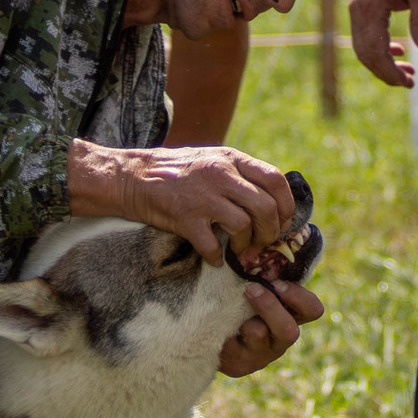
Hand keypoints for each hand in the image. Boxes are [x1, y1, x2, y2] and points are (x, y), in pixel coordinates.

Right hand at [64, 140, 294, 263]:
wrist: (131, 176)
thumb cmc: (175, 171)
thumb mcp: (212, 160)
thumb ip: (239, 174)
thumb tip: (270, 199)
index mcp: (231, 159)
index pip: (276, 180)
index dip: (286, 205)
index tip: (283, 221)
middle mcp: (221, 174)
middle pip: (265, 208)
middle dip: (270, 232)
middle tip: (263, 242)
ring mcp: (203, 196)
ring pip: (244, 226)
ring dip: (247, 245)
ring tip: (240, 250)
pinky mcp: (185, 217)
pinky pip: (212, 245)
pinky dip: (217, 257)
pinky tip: (214, 258)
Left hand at [219, 280, 323, 377]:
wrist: (216, 333)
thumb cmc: (241, 302)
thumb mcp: (258, 288)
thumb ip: (268, 276)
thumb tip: (268, 249)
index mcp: (292, 317)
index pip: (313, 310)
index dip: (299, 297)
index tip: (277, 283)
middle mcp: (281, 340)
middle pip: (289, 331)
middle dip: (270, 307)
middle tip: (251, 288)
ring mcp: (262, 355)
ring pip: (259, 334)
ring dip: (244, 319)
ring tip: (230, 311)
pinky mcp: (239, 365)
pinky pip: (232, 346)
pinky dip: (224, 330)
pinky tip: (219, 327)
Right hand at [349, 0, 417, 88]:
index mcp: (371, 10)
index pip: (376, 53)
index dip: (391, 73)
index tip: (410, 83)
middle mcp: (357, 11)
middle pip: (365, 54)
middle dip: (386, 73)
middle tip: (410, 82)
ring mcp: (356, 8)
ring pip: (363, 46)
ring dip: (382, 62)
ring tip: (407, 72)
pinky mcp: (361, 4)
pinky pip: (364, 34)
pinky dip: (379, 47)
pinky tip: (399, 49)